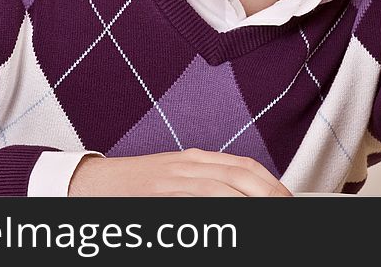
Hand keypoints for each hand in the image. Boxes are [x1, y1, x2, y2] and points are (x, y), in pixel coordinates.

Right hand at [68, 148, 293, 196]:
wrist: (92, 183)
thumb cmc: (135, 188)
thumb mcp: (175, 179)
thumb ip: (206, 185)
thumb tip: (242, 198)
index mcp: (196, 159)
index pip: (244, 166)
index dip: (270, 181)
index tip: (287, 197)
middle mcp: (188, 164)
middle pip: (240, 174)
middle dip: (269, 192)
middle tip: (287, 207)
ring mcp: (173, 177)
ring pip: (222, 186)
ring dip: (249, 201)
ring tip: (269, 212)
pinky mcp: (159, 192)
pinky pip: (196, 198)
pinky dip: (219, 208)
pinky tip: (231, 220)